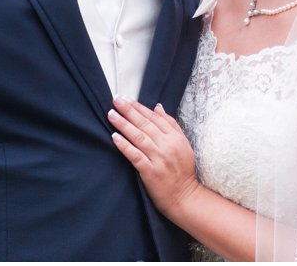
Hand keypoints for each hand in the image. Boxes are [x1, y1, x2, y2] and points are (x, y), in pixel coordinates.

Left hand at [109, 96, 200, 219]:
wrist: (184, 197)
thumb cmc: (182, 171)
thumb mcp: (183, 145)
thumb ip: (171, 125)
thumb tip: (158, 107)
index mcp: (175, 138)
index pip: (154, 118)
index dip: (139, 107)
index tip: (126, 99)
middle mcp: (167, 146)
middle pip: (145, 124)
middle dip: (129, 111)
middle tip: (116, 100)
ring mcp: (159, 158)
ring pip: (139, 137)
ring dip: (123, 124)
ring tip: (111, 114)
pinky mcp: (150, 172)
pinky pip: (135, 155)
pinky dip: (124, 145)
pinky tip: (114, 136)